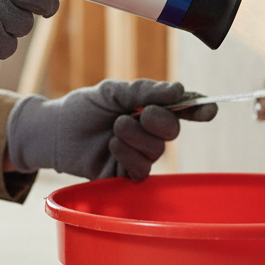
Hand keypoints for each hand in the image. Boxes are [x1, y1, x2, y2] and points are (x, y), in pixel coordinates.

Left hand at [6, 79, 217, 182]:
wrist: (55, 131)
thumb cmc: (83, 108)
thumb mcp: (113, 91)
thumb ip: (145, 90)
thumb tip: (179, 90)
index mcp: (150, 107)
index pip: (182, 109)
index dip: (198, 109)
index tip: (208, 110)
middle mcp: (150, 132)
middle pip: (173, 131)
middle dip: (158, 120)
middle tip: (136, 113)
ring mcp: (140, 153)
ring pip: (157, 151)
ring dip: (135, 137)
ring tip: (114, 129)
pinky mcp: (127, 174)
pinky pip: (143, 170)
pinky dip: (128, 155)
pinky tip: (112, 147)